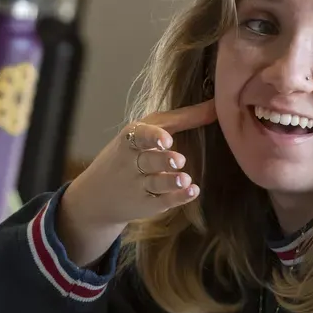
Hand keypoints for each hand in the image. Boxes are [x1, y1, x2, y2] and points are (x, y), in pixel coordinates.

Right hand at [57, 101, 216, 264]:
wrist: (97, 195)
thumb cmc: (129, 154)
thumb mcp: (145, 132)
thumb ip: (181, 119)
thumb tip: (214, 107)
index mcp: (130, 141)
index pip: (139, 136)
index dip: (153, 137)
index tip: (166, 139)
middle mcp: (132, 164)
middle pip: (148, 160)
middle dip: (163, 160)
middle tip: (179, 159)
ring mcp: (138, 186)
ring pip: (156, 183)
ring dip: (171, 180)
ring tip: (185, 178)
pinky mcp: (146, 205)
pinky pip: (163, 202)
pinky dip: (178, 197)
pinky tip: (192, 191)